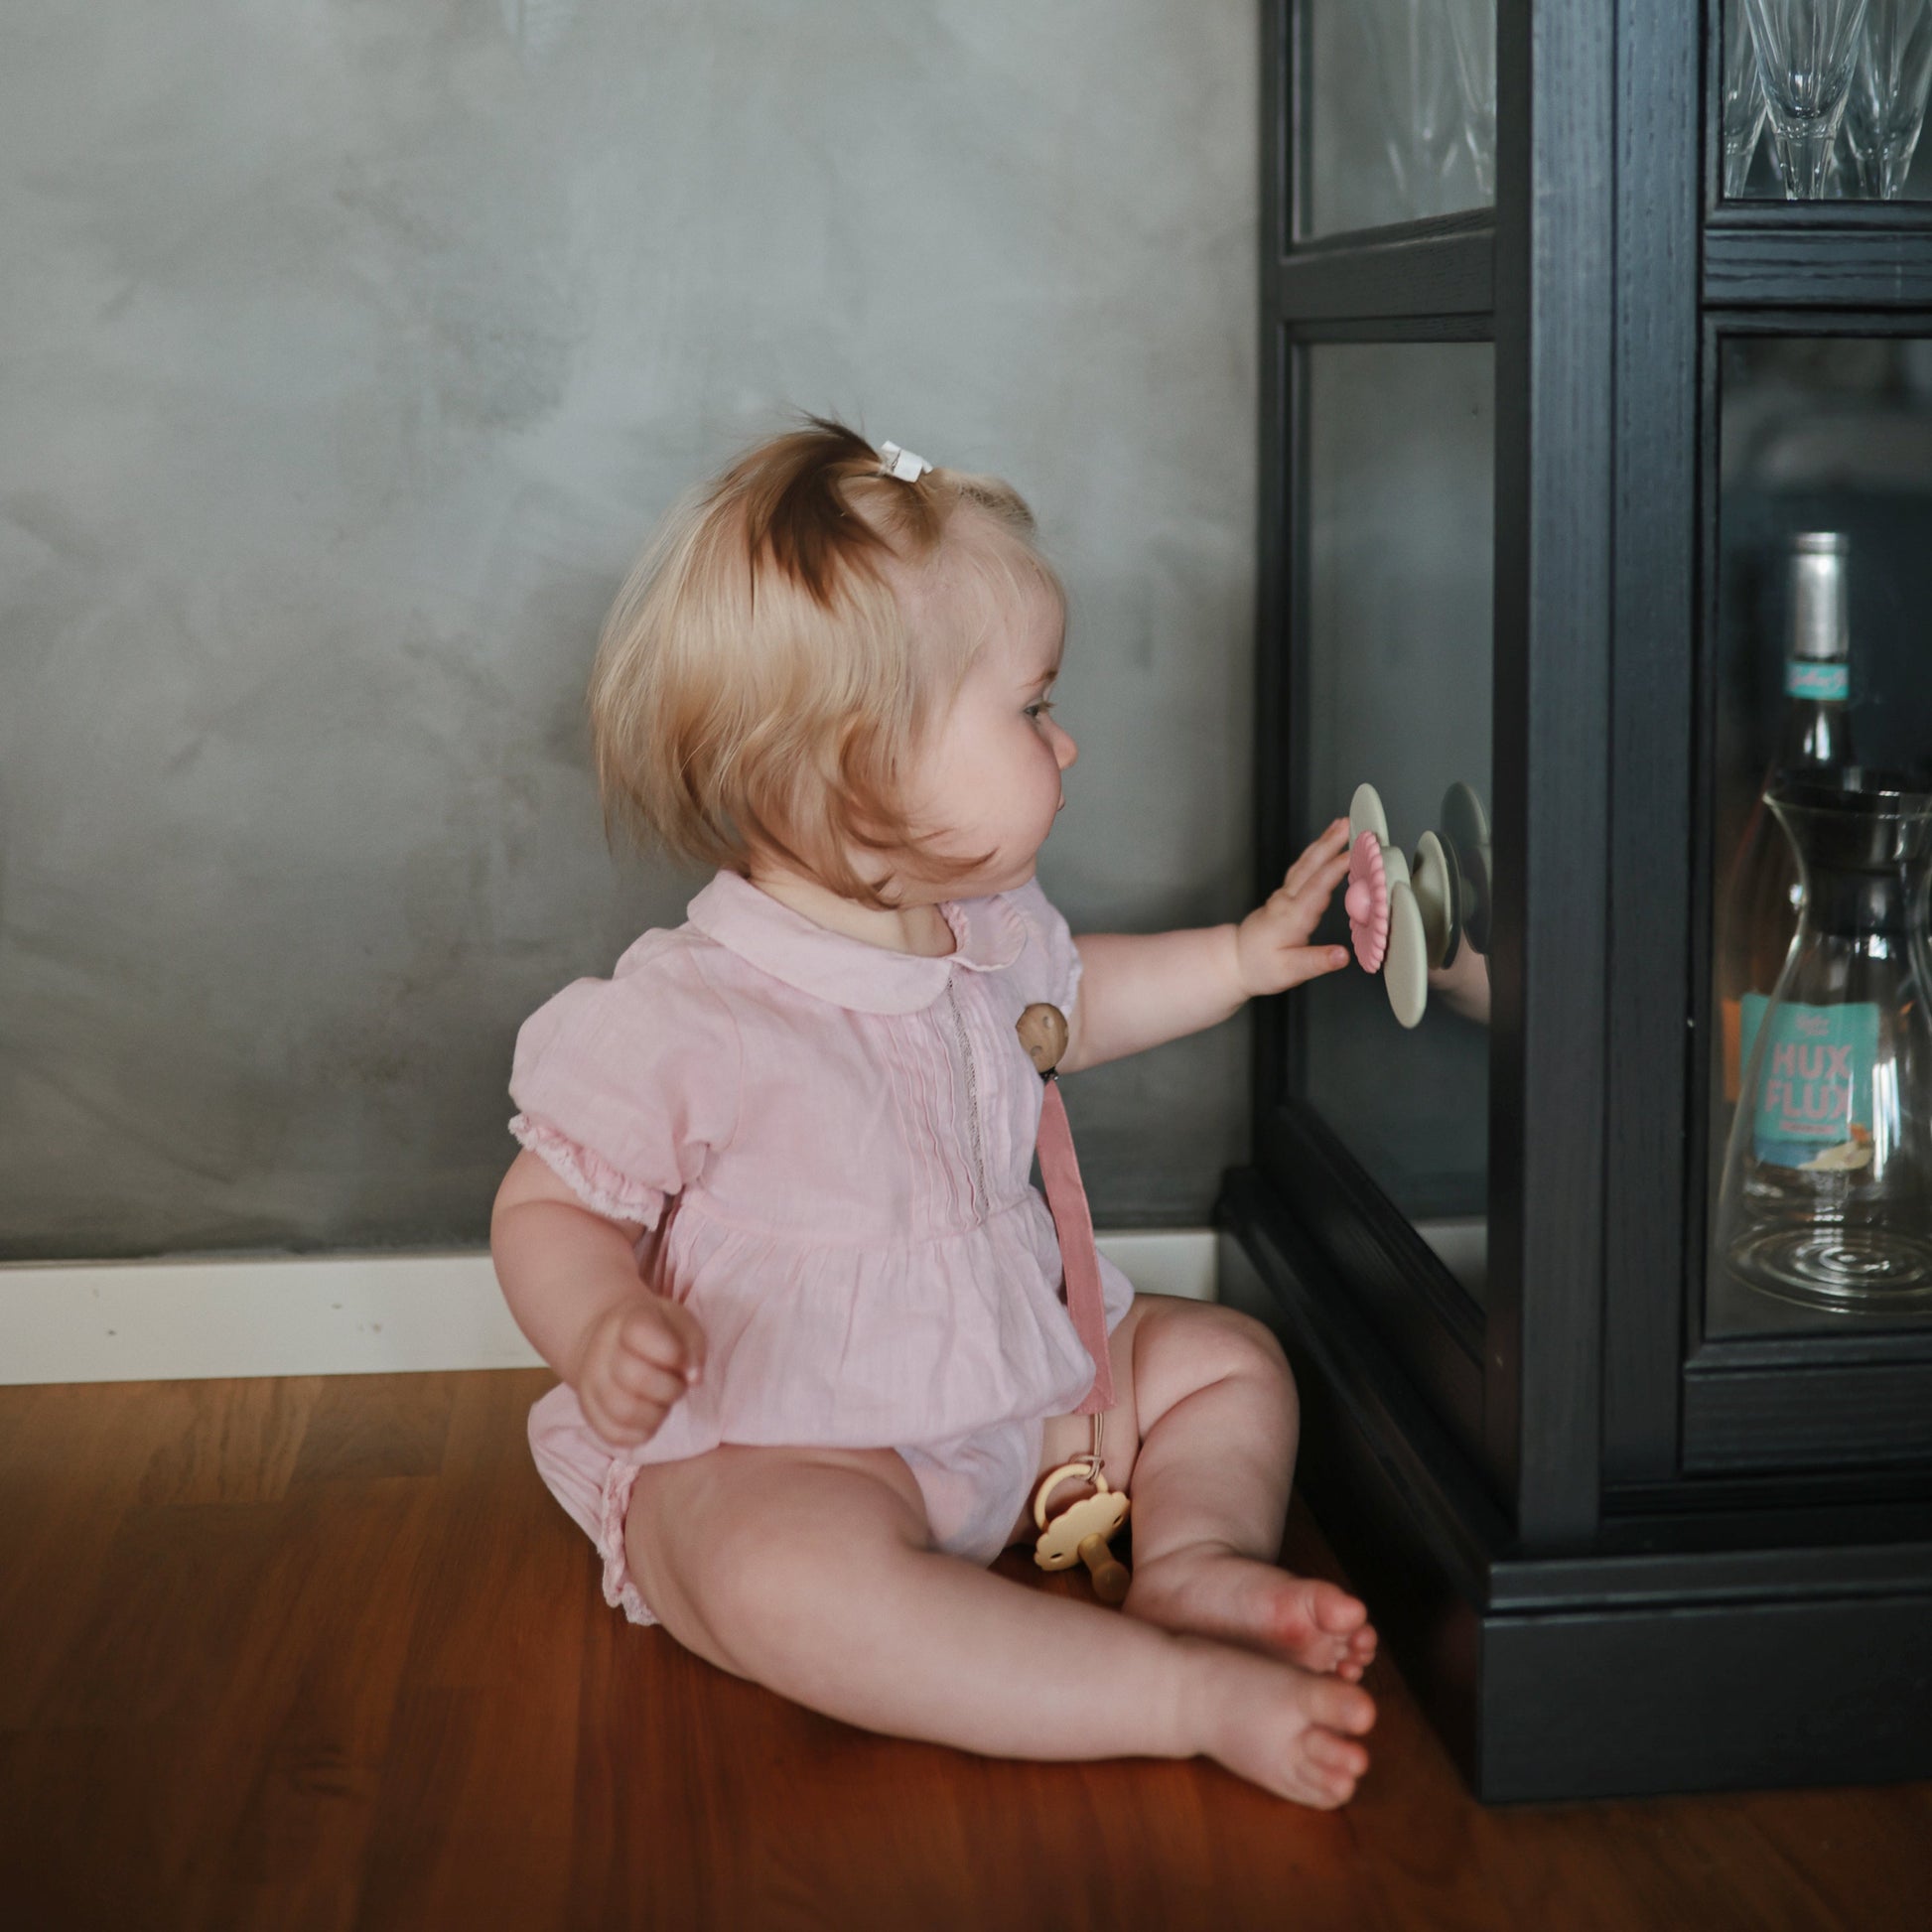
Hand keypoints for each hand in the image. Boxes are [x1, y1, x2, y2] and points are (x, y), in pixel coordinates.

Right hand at [569, 1292, 707, 1448]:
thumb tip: (695, 1379)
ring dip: (657, 1414)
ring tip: (662, 1402)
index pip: (642, 1333)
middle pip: (636, 1378)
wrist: (609, 1342)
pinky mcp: (589, 1411)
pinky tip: (650, 1418)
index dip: (674, 1354)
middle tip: (677, 1385)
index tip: (682, 1361)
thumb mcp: (680, 1323)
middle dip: (671, 1389)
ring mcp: (590, 1383)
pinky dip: (641, 1433)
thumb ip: (693, 1346)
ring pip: (624, 1412)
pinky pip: (615, 1434)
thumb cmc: (657, 1332)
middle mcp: (602, 1350)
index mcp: (628, 1320)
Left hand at [1233, 816, 1354, 997]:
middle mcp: (1286, 901)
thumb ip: (1317, 961)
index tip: (1356, 853)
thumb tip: (1342, 955)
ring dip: (1323, 841)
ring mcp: (1283, 895)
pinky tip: (1324, 844)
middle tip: (1350, 824)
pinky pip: (1301, 867)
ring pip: (1305, 862)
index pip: (1317, 887)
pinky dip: (1315, 852)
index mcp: (1291, 918)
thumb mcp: (1290, 972)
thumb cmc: (1260, 967)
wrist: (1234, 961)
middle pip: (1311, 865)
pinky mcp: (1283, 895)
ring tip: (1340, 824)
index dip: (1337, 868)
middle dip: (1331, 843)